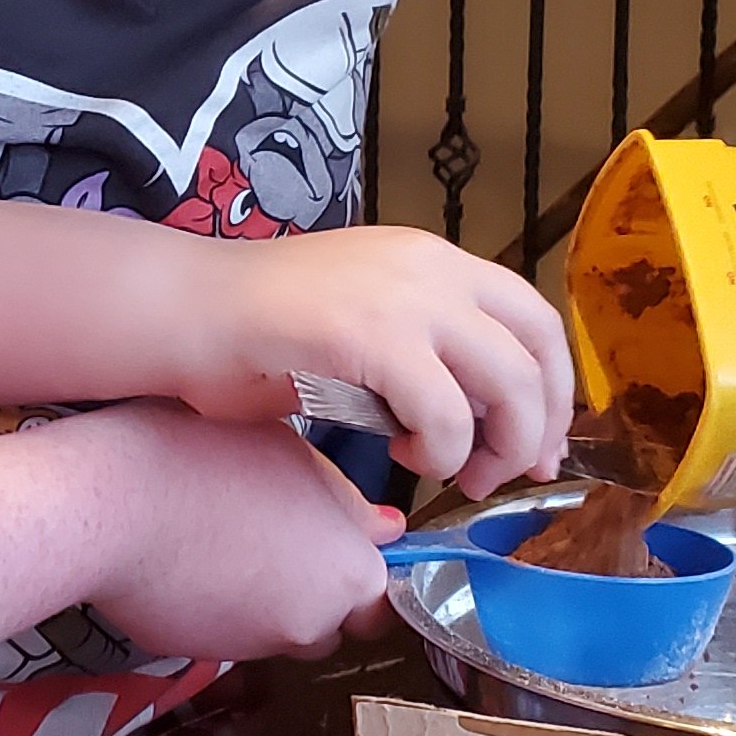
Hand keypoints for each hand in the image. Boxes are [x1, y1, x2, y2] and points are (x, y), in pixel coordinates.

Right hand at [76, 403, 397, 661]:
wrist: (112, 502)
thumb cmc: (200, 459)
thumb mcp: (293, 453)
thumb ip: (348, 502)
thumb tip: (384, 528)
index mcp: (348, 572)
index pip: (381, 599)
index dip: (357, 570)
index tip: (337, 547)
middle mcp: (311, 622)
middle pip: (330, 621)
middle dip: (311, 589)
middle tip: (275, 536)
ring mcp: (253, 645)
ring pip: (275, 630)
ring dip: (262, 599)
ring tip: (223, 541)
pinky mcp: (199, 654)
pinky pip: (222, 633)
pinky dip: (214, 607)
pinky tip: (188, 561)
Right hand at [164, 224, 573, 492]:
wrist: (181, 311)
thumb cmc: (254, 333)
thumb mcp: (362, 329)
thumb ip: (422, 357)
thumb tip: (471, 424)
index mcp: (433, 260)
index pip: (535, 318)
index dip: (555, 389)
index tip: (540, 445)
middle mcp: (433, 267)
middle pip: (537, 352)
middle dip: (537, 427)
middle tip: (505, 475)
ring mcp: (406, 296)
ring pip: (507, 384)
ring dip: (493, 447)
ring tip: (450, 474)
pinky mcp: (372, 335)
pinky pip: (444, 413)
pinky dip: (438, 452)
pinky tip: (400, 457)